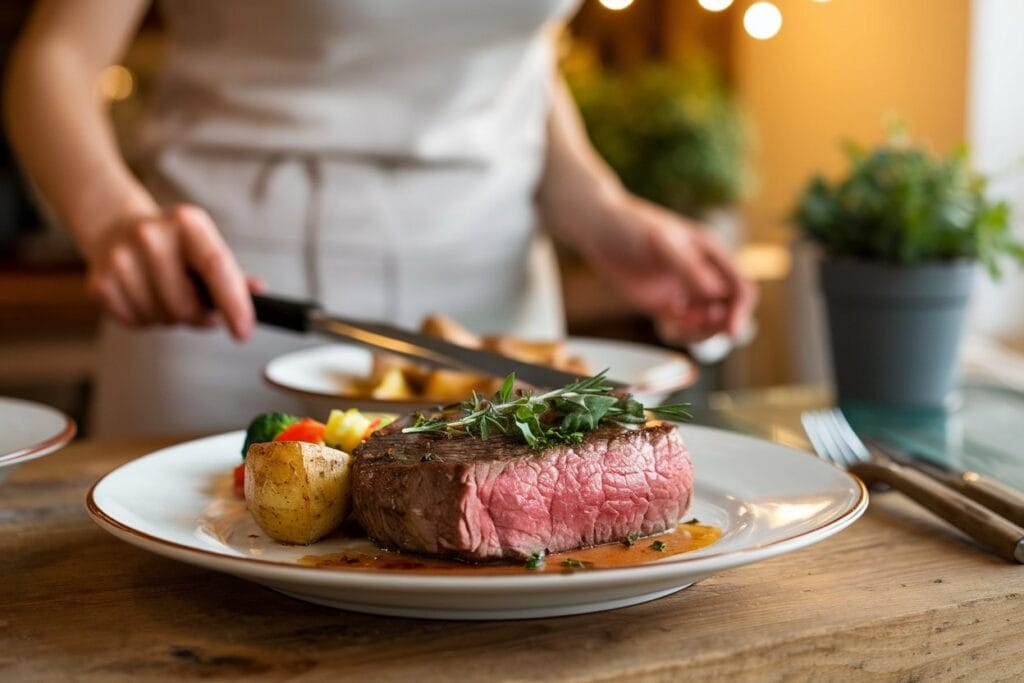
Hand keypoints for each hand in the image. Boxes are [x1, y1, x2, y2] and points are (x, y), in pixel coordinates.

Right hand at [83, 204, 255, 339]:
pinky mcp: (100, 283)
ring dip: (171, 317)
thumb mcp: (205, 246)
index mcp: (187, 223)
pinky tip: (143, 295)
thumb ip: (232, 274)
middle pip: (187, 306)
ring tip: (164, 292)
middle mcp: (151, 235)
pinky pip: (137, 322)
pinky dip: (146, 319)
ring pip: (162, 318)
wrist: (115, 226)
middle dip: (198, 316)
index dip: (234, 304)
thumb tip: (259, 292)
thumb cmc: (174, 244)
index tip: (243, 332)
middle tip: (195, 303)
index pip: (216, 267)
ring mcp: (121, 258)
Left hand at [576, 193, 756, 343]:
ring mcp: (683, 292)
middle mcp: (702, 275)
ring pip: (706, 323)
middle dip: (720, 325)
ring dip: (699, 333)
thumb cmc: (634, 224)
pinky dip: (678, 334)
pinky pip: (680, 328)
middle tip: (699, 329)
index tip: (731, 329)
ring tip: (676, 325)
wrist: (599, 228)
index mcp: (711, 254)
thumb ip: (689, 267)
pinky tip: (664, 325)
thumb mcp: (663, 242)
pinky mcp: (662, 304)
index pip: (741, 286)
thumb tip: (717, 293)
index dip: (741, 310)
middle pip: (728, 310)